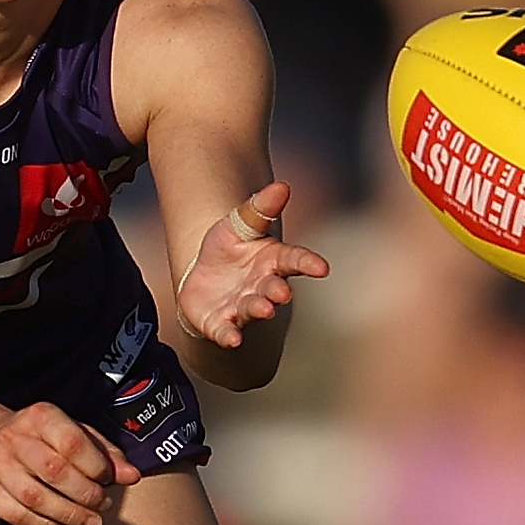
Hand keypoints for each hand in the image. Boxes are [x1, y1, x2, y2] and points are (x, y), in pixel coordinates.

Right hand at [0, 399, 137, 524]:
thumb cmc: (39, 438)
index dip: (97, 467)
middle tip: (101, 504)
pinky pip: (18, 516)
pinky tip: (62, 524)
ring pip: (37, 499)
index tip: (108, 480)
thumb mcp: (73, 432)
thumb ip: (105, 452)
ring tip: (89, 520)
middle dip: (86, 495)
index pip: (73, 443)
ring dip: (70, 516)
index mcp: (40, 416)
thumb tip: (131, 475)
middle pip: (55, 473)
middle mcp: (13, 438)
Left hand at [177, 180, 330, 348]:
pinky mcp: (221, 323)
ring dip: (259, 309)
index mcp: (272, 260)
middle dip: (278, 290)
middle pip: (274, 288)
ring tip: (264, 308)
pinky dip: (229, 336)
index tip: (323, 268)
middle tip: (282, 292)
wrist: (201, 280)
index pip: (294, 260)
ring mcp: (242, 307)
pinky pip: (225, 331)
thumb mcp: (238, 223)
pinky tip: (233, 339)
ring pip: (254, 309)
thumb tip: (283, 185)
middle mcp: (262, 286)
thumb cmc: (227, 250)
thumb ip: (260, 208)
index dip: (308, 263)